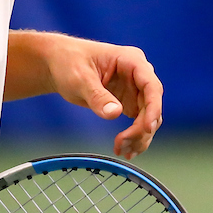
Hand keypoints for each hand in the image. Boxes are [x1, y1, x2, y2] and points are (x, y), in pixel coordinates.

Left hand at [41, 34, 162, 158]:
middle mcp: (138, 75)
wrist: (58, 65)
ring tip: (123, 151)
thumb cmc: (69, 64)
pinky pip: (137, 121)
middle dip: (142, 128)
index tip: (147, 128)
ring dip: (139, 136)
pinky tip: (124, 149)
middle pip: (151, 104)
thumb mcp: (79, 79)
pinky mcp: (127, 101)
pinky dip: (133, 136)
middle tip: (124, 145)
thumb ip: (97, 96)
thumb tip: (115, 113)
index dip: (153, 108)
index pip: (151, 86)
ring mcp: (134, 89)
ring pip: (147, 116)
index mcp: (131, 61)